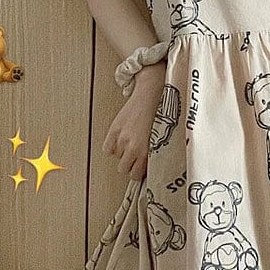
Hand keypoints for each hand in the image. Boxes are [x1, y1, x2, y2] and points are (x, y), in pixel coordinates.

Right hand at [102, 61, 165, 180]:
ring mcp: (122, 138)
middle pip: (124, 169)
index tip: (141, 169)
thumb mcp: (161, 139)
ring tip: (131, 145)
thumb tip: (148, 165)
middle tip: (136, 158)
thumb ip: (152, 153)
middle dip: (130, 165)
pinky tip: (120, 142)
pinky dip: (112, 147)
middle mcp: (133, 147)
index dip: (138, 173)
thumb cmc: (161, 114)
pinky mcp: (114, 129)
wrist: (153, 94)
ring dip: (122, 154)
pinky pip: (107, 149)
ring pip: (117, 158)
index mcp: (146, 152)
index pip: (135, 175)